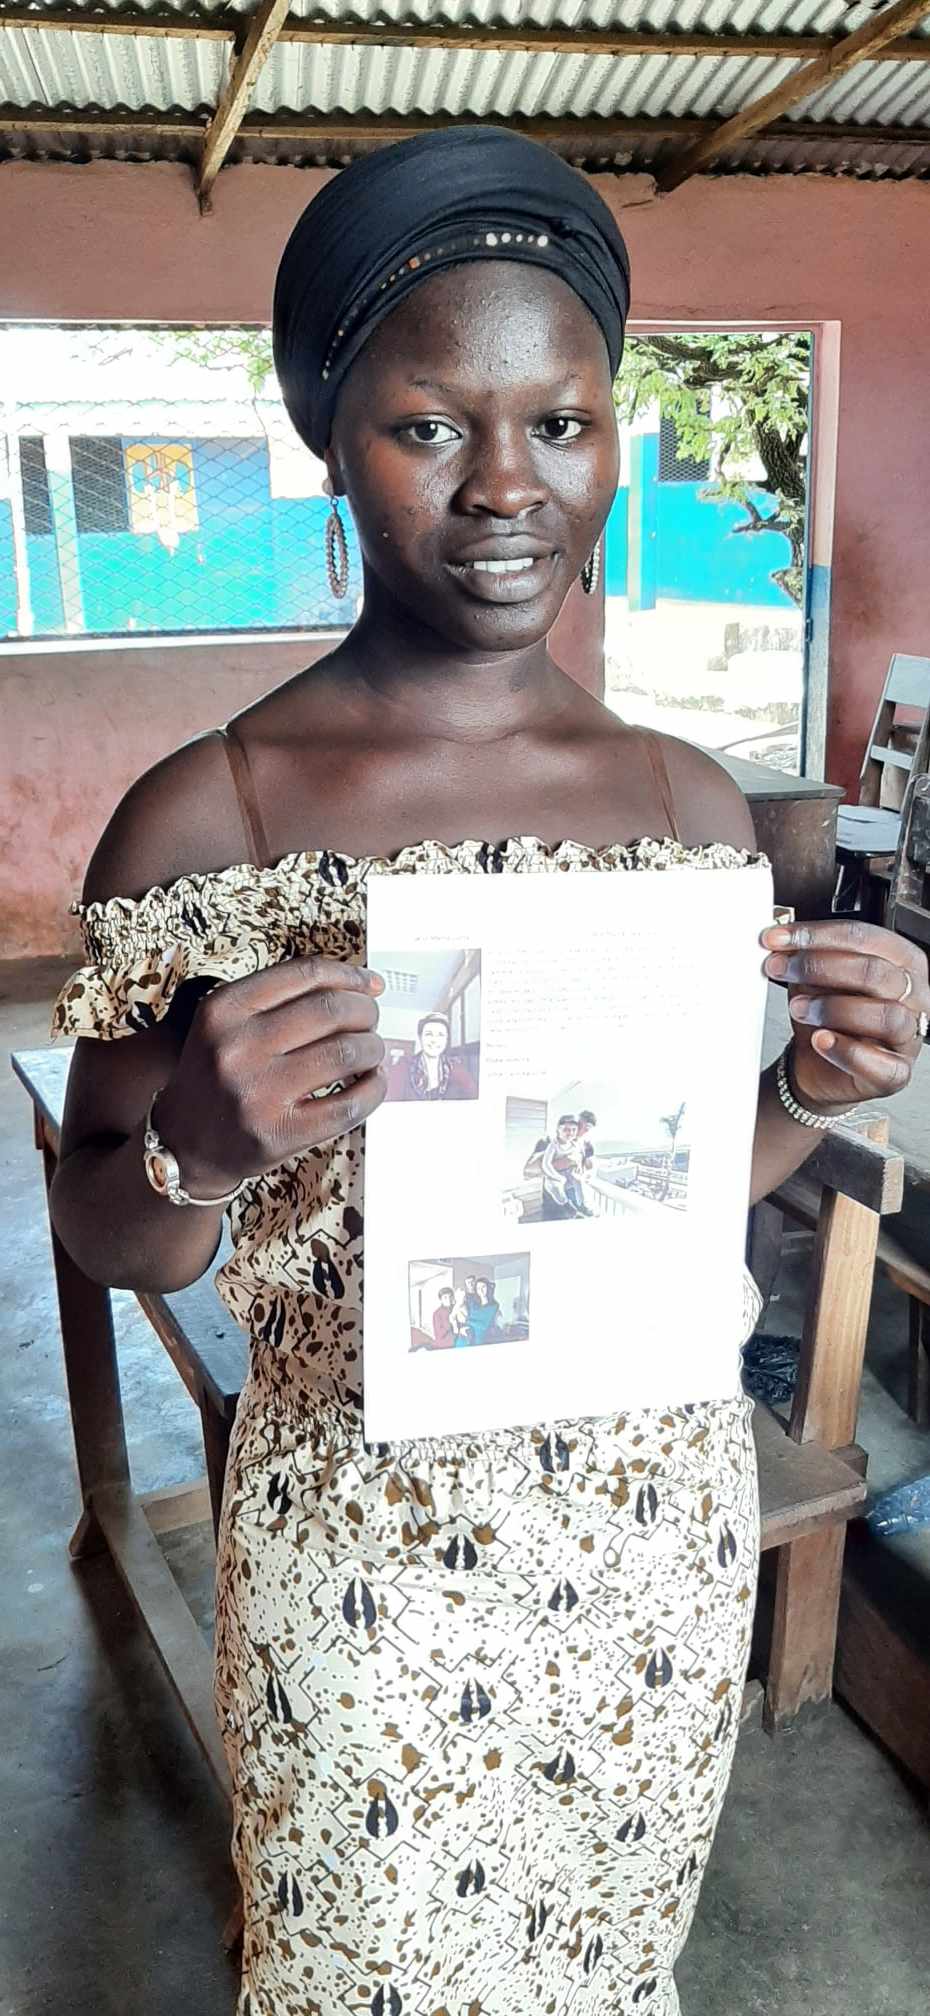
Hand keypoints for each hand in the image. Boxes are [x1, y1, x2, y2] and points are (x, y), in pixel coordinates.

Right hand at [154, 955, 385, 1195]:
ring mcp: (258, 1092)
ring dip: (372, 1048)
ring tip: (369, 1053)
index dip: (350, 975)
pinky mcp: (280, 1133)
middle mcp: (237, 1047)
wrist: (184, 1143)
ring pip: (345, 1052)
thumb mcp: (225, 1025)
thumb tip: (362, 986)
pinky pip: (349, 1105)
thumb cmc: (217, 1078)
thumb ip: (280, 1000)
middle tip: (370, 1022)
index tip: (370, 984)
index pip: (305, 974)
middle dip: (365, 1012)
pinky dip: (373, 1090)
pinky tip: (371, 1083)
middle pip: (331, 1010)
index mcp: (224, 1009)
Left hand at [761, 919, 928, 1109]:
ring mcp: (909, 1035)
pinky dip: (846, 1051)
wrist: (816, 1064)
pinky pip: (881, 1064)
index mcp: (902, 960)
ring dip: (833, 1008)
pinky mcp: (896, 1072)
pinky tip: (820, 1040)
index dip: (818, 935)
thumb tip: (782, 940)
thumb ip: (808, 956)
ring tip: (798, 1008)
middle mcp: (914, 995)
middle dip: (820, 967)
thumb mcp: (816, 978)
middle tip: (781, 969)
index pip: (865, 937)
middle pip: (875, 972)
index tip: (778, 939)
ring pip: (885, 1015)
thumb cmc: (827, 1015)